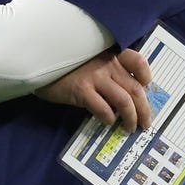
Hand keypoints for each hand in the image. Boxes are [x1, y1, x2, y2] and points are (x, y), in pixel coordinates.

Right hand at [36, 48, 152, 130]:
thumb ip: (106, 71)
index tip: (146, 87)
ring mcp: (94, 77)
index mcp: (110, 55)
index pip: (136, 61)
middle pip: (135, 88)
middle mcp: (106, 64)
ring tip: (130, 129)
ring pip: (124, 100)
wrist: (38, 64)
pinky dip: (109, 118)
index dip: (146, 75)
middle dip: (144, 109)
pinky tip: (108, 122)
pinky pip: (103, 108)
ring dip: (131, 118)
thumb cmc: (65, 65)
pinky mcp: (81, 90)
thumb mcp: (89, 61)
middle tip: (145, 124)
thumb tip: (125, 95)